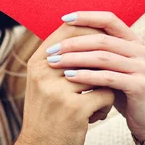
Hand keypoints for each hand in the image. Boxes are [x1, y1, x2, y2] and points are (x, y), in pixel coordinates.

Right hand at [17, 23, 114, 144]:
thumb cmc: (47, 112)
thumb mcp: (44, 81)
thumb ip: (60, 57)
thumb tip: (89, 28)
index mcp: (37, 62)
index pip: (69, 31)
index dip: (91, 31)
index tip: (104, 41)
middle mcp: (44, 72)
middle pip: (87, 50)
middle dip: (101, 62)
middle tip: (107, 72)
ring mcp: (59, 90)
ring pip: (100, 73)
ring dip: (104, 86)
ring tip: (98, 99)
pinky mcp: (75, 109)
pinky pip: (106, 94)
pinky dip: (106, 105)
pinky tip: (96, 116)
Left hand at [46, 11, 144, 140]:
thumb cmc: (122, 90)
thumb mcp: (111, 66)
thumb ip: (97, 50)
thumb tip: (65, 33)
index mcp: (132, 40)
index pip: (109, 19)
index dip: (87, 16)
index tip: (64, 18)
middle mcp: (139, 49)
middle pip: (102, 39)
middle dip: (73, 43)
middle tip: (51, 50)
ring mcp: (141, 66)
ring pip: (103, 57)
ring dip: (75, 58)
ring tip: (54, 62)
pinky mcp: (139, 85)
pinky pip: (107, 77)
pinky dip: (86, 76)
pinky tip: (68, 76)